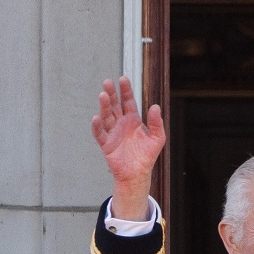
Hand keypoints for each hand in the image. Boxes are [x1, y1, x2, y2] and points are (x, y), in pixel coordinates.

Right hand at [91, 76, 165, 219]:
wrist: (137, 174)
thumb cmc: (146, 156)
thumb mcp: (158, 138)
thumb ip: (156, 122)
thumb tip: (155, 106)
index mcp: (133, 120)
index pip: (128, 101)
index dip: (126, 90)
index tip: (123, 79)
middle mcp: (121, 124)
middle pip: (114, 105)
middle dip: (112, 94)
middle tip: (107, 82)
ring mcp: (113, 133)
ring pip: (106, 116)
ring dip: (104, 106)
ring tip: (103, 95)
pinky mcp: (106, 144)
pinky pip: (100, 134)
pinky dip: (97, 126)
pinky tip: (96, 118)